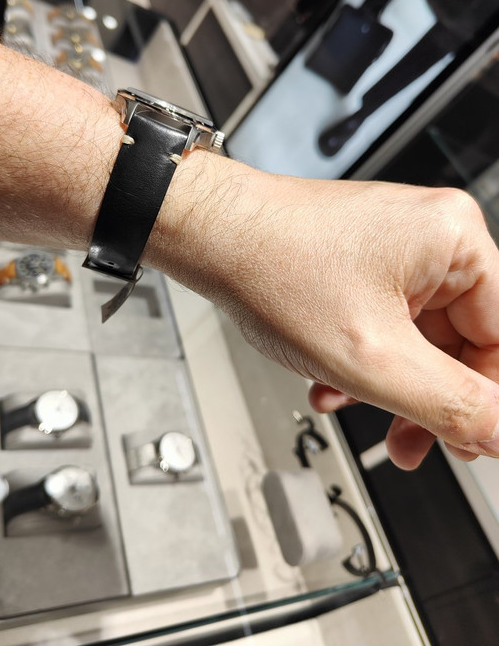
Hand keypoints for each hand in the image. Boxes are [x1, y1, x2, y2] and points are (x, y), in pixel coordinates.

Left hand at [154, 164, 498, 470]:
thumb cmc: (272, 267)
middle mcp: (431, 235)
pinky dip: (362, 358)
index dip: (484, 402)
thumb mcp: (373, 360)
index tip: (466, 441)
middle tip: (411, 444)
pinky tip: (330, 380)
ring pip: (415, 337)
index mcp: (455, 241)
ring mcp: (394, 244)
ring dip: (386, 383)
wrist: (208, 235)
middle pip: (458, 341)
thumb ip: (449, 404)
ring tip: (352, 406)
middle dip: (426, 399)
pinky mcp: (362, 257)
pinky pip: (383, 319)